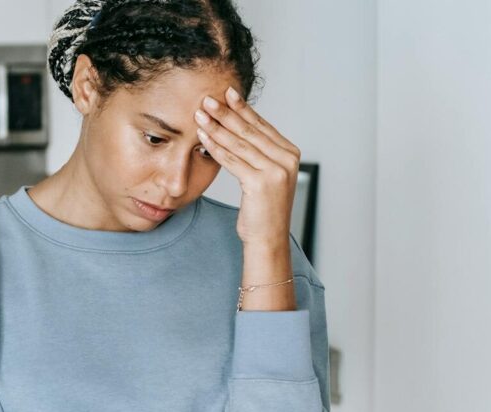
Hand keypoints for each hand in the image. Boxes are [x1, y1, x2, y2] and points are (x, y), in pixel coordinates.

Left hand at [194, 86, 300, 247]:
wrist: (267, 240)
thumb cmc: (262, 211)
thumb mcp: (264, 177)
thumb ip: (258, 154)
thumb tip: (238, 130)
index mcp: (290, 154)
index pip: (261, 126)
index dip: (242, 108)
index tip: (226, 93)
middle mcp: (287, 159)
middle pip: (250, 131)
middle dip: (226, 113)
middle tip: (207, 98)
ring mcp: (276, 170)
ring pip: (239, 143)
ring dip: (217, 126)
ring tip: (200, 114)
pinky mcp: (261, 182)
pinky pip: (233, 160)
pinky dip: (216, 147)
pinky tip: (203, 137)